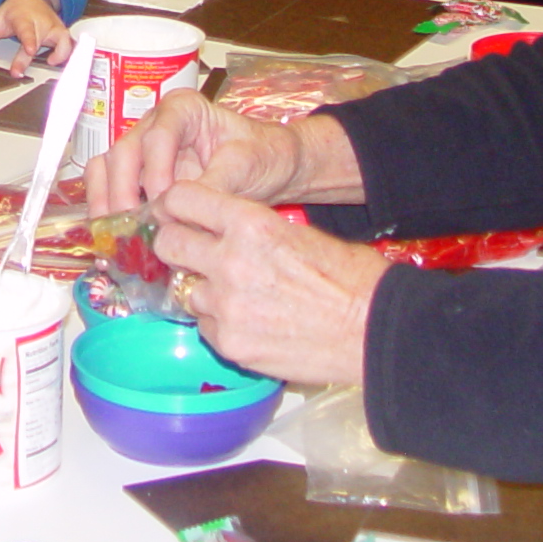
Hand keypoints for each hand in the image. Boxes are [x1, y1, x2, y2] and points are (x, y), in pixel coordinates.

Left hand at [0, 0, 72, 73]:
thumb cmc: (15, 11)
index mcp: (23, 19)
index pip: (27, 30)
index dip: (30, 41)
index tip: (30, 51)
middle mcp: (41, 23)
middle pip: (42, 41)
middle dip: (32, 56)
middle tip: (20, 71)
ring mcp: (54, 27)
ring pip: (64, 41)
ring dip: (61, 54)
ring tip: (52, 63)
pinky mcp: (63, 33)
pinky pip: (70, 45)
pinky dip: (69, 54)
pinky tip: (61, 62)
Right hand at [89, 97, 361, 214]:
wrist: (272, 167)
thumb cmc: (262, 155)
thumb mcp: (246, 166)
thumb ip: (215, 184)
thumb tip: (178, 210)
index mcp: (182, 109)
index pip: (157, 136)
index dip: (155, 171)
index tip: (163, 202)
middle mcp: (154, 125)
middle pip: (124, 153)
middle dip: (123, 192)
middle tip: (132, 228)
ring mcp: (141, 150)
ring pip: (107, 169)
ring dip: (106, 204)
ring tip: (116, 238)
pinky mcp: (137, 177)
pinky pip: (108, 188)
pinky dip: (106, 213)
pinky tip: (114, 240)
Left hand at [149, 181, 382, 387]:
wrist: (374, 330)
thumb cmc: (349, 278)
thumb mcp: (299, 231)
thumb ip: (250, 228)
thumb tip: (217, 230)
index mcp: (249, 222)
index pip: (181, 199)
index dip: (175, 206)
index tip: (176, 215)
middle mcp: (229, 260)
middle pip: (168, 245)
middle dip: (177, 248)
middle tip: (191, 255)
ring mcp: (226, 305)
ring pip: (185, 291)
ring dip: (202, 291)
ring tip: (236, 295)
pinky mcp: (230, 342)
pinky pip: (205, 326)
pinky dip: (219, 324)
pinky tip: (249, 322)